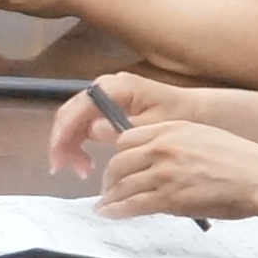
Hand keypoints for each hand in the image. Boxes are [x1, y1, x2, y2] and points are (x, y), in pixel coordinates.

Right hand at [46, 70, 206, 178]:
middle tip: (65, 169)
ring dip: (72, 147)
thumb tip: (93, 130)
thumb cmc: (180, 115)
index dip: (62, 135)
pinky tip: (88, 163)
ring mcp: (103, 97)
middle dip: (63, 144)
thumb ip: (122, 127)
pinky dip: (81, 145)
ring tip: (83, 171)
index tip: (59, 159)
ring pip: (73, 122)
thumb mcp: (155, 124)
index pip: (76, 109)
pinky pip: (84, 126)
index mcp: (114, 86)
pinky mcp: (106, 109)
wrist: (199, 112)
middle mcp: (104, 87)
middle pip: (69, 115)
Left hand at [92, 116, 257, 224]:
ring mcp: (165, 173)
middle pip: (118, 162)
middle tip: (107, 188)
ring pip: (122, 185)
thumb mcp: (202, 136)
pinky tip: (110, 214)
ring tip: (105, 205)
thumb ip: (175, 143)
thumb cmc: (239, 160)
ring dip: (110, 198)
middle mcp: (163, 148)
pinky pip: (133, 205)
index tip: (116, 165)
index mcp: (170, 130)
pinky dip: (117, 211)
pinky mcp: (170, 198)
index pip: (126, 139)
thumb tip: (155, 160)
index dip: (117, 155)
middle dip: (108, 179)